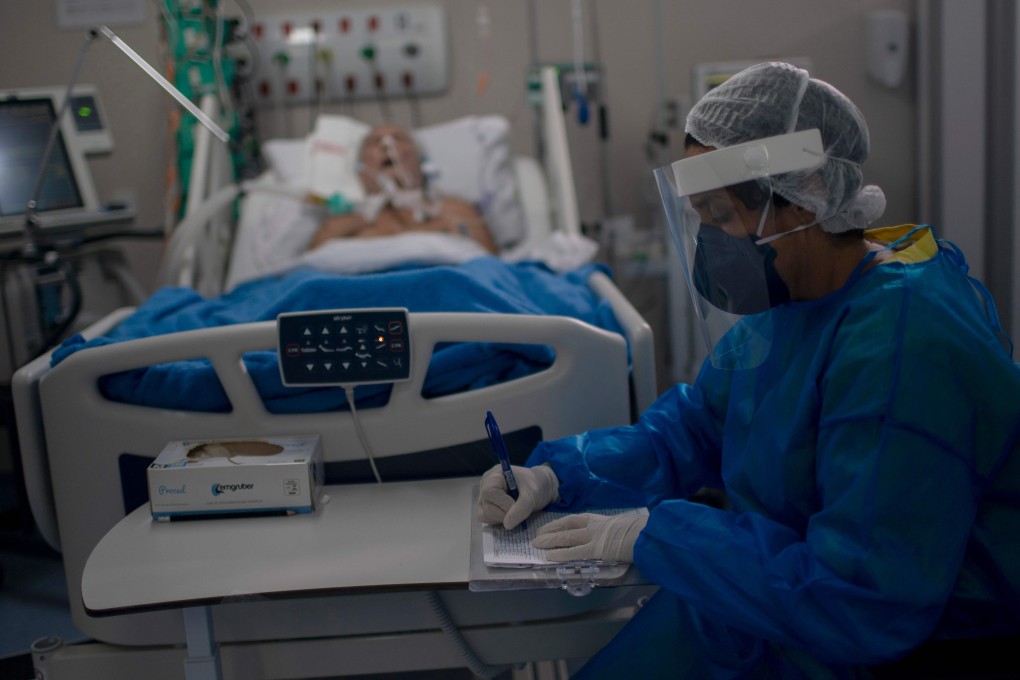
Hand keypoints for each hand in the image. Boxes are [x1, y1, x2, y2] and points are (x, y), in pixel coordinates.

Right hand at [476, 464, 558, 529]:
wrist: (540, 488)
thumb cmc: (535, 485)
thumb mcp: (532, 495)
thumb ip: (521, 508)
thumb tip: (507, 525)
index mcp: (494, 475)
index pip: (489, 492)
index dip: (503, 503)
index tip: (517, 505)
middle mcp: (485, 486)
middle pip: (487, 506)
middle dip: (505, 513)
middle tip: (520, 509)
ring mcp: (484, 498)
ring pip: (485, 515)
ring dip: (503, 518)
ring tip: (516, 511)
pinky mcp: (486, 509)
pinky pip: (488, 520)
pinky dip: (501, 521)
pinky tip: (512, 514)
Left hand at [532, 513, 647, 562]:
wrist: (647, 533)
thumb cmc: (641, 530)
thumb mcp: (624, 526)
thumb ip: (614, 530)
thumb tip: (613, 535)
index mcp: (601, 520)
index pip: (575, 520)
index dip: (560, 523)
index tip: (550, 526)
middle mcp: (594, 526)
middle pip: (567, 526)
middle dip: (550, 531)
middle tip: (537, 535)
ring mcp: (594, 537)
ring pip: (567, 537)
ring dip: (550, 541)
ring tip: (536, 544)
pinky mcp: (596, 550)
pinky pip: (574, 552)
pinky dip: (561, 554)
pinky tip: (549, 557)